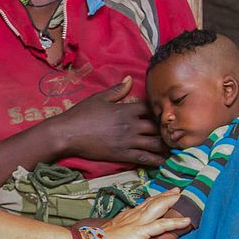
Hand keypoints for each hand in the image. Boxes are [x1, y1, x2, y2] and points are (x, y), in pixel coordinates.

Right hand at [51, 76, 165, 166]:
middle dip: (165, 129)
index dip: (158, 110)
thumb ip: (117, 90)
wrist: (67, 134)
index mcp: (126, 110)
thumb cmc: (81, 114)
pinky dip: (156, 160)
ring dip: (165, 145)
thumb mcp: (99, 97)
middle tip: (171, 132)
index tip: (160, 114)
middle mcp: (131, 125)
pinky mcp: (123, 154)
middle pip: (157, 126)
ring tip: (171, 147)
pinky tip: (163, 161)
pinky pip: (145, 158)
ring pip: (155, 143)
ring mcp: (128, 141)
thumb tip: (130, 78)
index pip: (150, 108)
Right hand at [101, 189, 190, 238]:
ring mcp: (138, 222)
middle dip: (166, 196)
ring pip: (159, 208)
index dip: (155, 198)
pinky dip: (175, 222)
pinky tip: (186, 221)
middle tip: (177, 190)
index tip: (164, 193)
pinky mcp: (141, 232)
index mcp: (127, 216)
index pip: (144, 204)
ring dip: (171, 202)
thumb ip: (120, 229)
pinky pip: (162, 226)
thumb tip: (122, 230)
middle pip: (153, 202)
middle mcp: (133, 215)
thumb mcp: (112, 232)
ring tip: (183, 198)